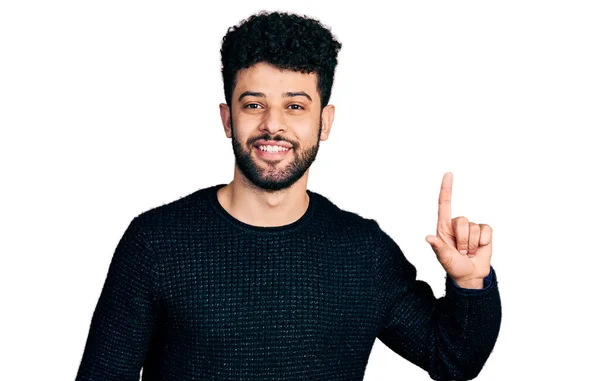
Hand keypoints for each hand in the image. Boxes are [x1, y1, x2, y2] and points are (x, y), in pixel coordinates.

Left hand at [425, 172, 492, 287]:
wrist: (470, 275)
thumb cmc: (453, 265)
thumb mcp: (443, 258)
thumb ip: (438, 248)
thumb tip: (428, 238)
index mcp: (444, 227)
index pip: (444, 204)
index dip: (446, 189)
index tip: (448, 174)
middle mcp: (457, 225)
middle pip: (462, 221)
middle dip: (462, 240)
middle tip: (461, 252)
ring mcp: (471, 228)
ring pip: (474, 228)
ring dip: (472, 244)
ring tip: (468, 253)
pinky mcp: (484, 232)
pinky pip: (486, 230)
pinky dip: (484, 242)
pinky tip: (480, 248)